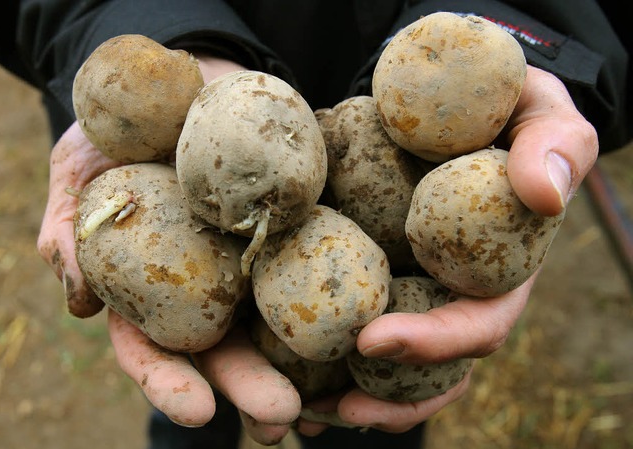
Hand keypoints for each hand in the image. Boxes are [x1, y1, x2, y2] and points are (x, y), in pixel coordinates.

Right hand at [37, 54, 301, 444]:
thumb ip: (70, 231)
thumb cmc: (120, 127)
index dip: (170, 383)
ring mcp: (256, 258)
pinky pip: (319, 262)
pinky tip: (365, 331)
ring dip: (303, 363)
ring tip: (327, 402)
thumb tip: (81, 301)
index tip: (197, 411)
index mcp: (153, 286)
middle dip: (249, 385)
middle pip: (226, 348)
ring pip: (278, 318)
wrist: (185, 79)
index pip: (155, 347)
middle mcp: (208, 284)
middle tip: (278, 418)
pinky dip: (336, 298)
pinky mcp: (297, 225)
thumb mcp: (79, 169)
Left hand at [298, 66, 598, 433]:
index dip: (435, 342)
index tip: (374, 340)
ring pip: (393, 356)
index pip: (477, 324)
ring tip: (303, 414)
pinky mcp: (380, 264)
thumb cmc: (508, 107)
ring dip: (353, 389)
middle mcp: (456, 290)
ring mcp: (417, 283)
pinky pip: (354, 305)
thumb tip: (542, 193)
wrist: (463, 100)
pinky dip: (326, 338)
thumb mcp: (541, 112)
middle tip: (335, 411)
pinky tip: (282, 354)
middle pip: (432, 364)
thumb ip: (553, 145)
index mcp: (500, 271)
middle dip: (389, 396)